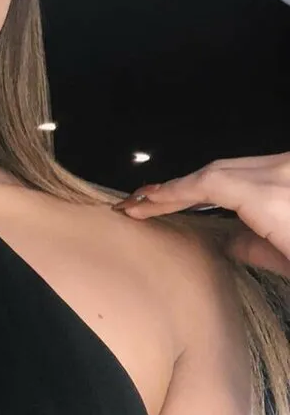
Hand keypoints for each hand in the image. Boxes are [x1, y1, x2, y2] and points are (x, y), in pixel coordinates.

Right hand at [113, 152, 289, 275]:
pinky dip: (232, 179)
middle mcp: (282, 170)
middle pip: (216, 170)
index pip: (209, 185)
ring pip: (235, 165)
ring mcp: (289, 165)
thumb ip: (257, 250)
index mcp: (273, 196)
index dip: (169, 193)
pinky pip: (256, 168)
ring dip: (201, 182)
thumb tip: (231, 242)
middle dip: (176, 186)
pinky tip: (219, 194)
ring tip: (170, 198)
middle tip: (142, 201)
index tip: (139, 203)